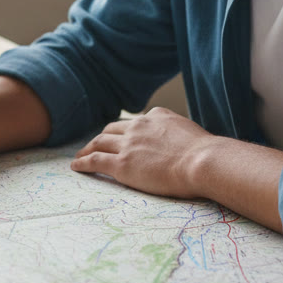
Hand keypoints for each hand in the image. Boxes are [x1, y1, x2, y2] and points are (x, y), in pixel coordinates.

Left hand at [70, 107, 214, 198]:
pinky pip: (95, 160)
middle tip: (95, 145)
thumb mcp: (191, 134)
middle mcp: (139, 126)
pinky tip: (76, 166)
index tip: (120, 137)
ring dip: (88, 148)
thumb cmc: (206, 155)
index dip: (125, 131)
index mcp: (156, 116)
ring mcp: (129, 144)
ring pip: (100, 142)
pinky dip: (83, 162)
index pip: (135, 122)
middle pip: (112, 129)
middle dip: (102, 137)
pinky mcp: (122, 164)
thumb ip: (179, 136)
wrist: (203, 161)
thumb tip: (183, 147)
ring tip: (81, 156)